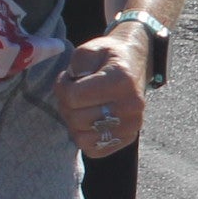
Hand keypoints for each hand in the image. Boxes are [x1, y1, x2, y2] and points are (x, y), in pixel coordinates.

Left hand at [57, 32, 148, 157]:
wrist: (135, 63)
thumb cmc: (109, 57)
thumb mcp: (90, 48)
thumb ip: (78, 62)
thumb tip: (75, 84)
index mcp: (121, 80)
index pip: (73, 97)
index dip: (62, 86)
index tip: (68, 78)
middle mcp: (131, 105)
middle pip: (76, 119)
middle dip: (66, 105)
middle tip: (73, 93)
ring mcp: (132, 125)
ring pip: (82, 138)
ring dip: (73, 123)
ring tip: (81, 107)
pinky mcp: (128, 138)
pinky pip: (93, 150)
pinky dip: (85, 136)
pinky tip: (89, 120)